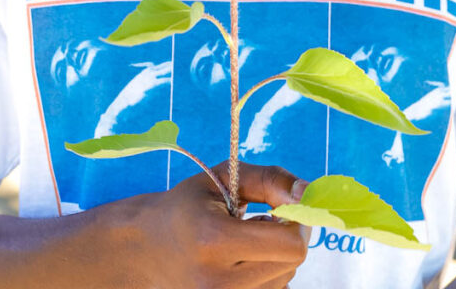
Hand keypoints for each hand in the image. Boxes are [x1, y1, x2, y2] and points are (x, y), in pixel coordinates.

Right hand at [106, 161, 309, 287]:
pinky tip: (245, 260)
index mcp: (214, 240)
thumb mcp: (224, 176)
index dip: (298, 221)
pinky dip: (269, 275)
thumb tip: (308, 193)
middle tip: (264, 219)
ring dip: (277, 256)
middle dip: (288, 236)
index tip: (286, 205)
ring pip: (284, 281)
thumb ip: (270, 180)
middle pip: (291, 264)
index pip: (289, 245)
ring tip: (248, 240)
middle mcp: (217, 282)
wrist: (146, 247)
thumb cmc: (188, 205)